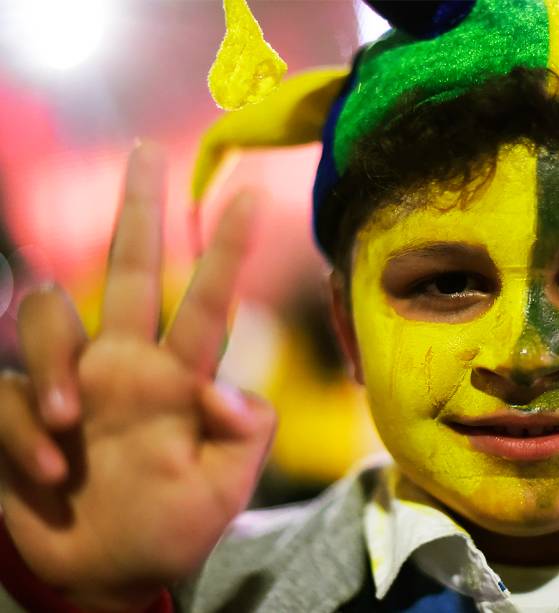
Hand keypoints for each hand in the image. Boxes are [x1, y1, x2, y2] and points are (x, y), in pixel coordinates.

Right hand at [0, 144, 275, 610]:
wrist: (108, 577)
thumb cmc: (172, 529)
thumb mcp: (223, 492)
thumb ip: (242, 437)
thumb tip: (224, 386)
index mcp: (180, 378)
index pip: (206, 302)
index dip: (226, 252)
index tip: (252, 199)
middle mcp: (125, 365)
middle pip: (127, 270)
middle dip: (139, 212)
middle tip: (148, 154)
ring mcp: (71, 385)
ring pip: (47, 314)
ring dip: (55, 362)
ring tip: (74, 421)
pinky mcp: (20, 415)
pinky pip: (5, 393)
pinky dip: (22, 430)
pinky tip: (50, 473)